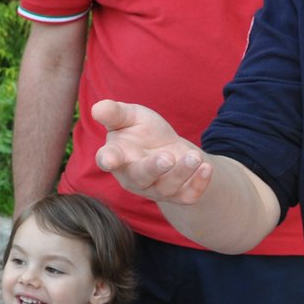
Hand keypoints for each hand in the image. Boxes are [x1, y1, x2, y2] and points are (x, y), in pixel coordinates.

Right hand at [90, 100, 212, 204]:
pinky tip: (207, 168)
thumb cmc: (142, 131)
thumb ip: (114, 113)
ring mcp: (156, 189)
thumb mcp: (129, 116)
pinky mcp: (178, 195)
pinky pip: (187, 196)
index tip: (109, 159)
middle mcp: (134, 177)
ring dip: (182, 172)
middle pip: (141, 177)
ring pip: (167, 187)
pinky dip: (199, 184)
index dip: (108, 160)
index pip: (108, 160)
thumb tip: (96, 107)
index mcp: (117, 157)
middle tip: (166, 157)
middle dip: (153, 168)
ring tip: (195, 157)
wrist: (169, 148)